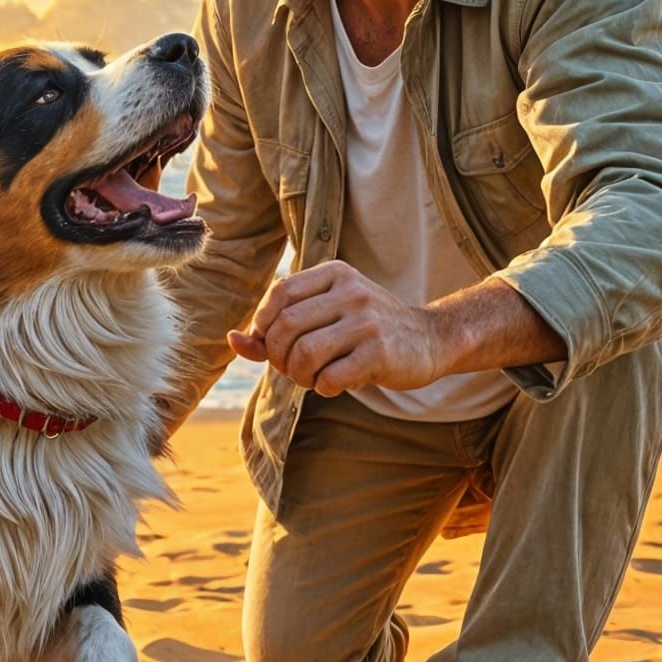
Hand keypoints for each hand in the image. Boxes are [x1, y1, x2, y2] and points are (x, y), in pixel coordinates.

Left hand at [227, 261, 448, 395]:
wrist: (429, 339)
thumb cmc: (365, 329)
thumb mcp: (326, 315)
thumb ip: (278, 328)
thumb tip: (232, 340)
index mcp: (334, 274)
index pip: (279, 295)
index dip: (264, 325)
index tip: (273, 344)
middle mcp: (350, 291)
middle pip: (286, 327)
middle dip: (279, 356)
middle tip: (291, 368)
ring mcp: (367, 321)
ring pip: (304, 354)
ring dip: (298, 376)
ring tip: (311, 378)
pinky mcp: (380, 352)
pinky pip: (330, 378)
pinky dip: (322, 388)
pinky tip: (333, 385)